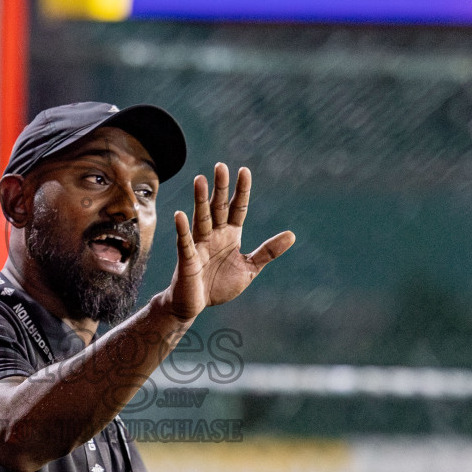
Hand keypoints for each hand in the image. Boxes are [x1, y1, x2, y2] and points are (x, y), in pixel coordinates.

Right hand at [166, 163, 294, 320]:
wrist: (195, 305)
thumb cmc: (219, 285)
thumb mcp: (249, 268)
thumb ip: (268, 251)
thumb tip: (292, 235)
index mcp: (230, 236)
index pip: (237, 208)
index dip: (241, 191)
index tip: (244, 170)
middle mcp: (214, 235)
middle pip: (218, 207)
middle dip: (220, 188)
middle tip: (221, 166)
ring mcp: (199, 245)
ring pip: (201, 218)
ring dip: (200, 200)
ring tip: (200, 180)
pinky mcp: (187, 259)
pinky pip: (185, 242)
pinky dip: (182, 229)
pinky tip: (180, 215)